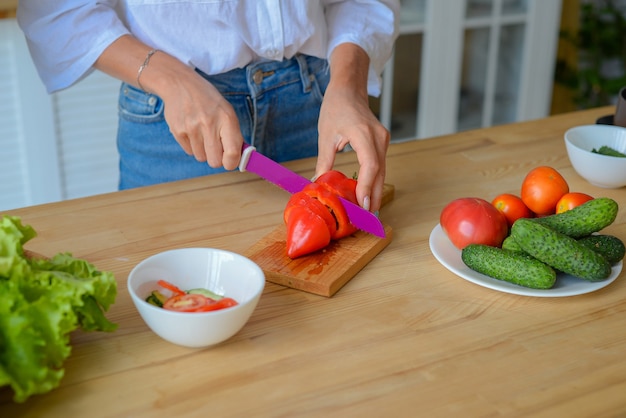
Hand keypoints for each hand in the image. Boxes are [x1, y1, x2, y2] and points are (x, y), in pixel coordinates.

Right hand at [94, 36, 243, 169]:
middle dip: (216, 158)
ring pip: (201, 158)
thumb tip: (238, 159)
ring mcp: (192, 128)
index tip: (230, 161)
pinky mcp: (178, 131)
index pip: (233, 154)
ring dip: (203, 150)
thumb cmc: (209, 101)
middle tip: (215, 147)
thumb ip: (234, 135)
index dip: (232, 163)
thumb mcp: (227, 112)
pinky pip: (189, 151)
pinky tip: (192, 130)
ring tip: (202, 133)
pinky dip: (192, 145)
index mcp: (227, 119)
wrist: (180, 84)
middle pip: (215, 162)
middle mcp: (209, 124)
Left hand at [314, 43, 389, 211]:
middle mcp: (379, 138)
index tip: (363, 206)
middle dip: (374, 196)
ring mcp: (383, 140)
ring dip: (375, 190)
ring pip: (382, 171)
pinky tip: (366, 193)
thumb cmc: (336, 107)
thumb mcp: (325, 136)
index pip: (370, 166)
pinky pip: (380, 165)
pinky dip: (374, 180)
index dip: (367, 187)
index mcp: (364, 134)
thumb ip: (324, 162)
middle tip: (367, 219)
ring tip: (367, 211)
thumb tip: (318, 184)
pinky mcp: (382, 142)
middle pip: (380, 173)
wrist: (349, 88)